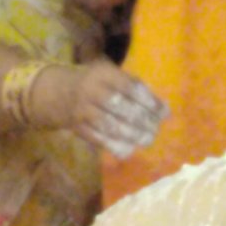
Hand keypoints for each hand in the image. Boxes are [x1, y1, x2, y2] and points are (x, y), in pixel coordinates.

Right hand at [31, 59, 168, 159]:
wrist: (60, 93)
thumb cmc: (97, 83)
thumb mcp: (112, 75)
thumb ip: (134, 88)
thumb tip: (162, 109)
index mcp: (103, 74)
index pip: (130, 87)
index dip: (149, 101)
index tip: (165, 113)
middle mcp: (91, 90)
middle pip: (120, 107)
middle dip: (142, 120)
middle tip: (156, 129)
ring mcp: (82, 110)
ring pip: (109, 124)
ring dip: (131, 134)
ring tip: (148, 140)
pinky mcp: (77, 128)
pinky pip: (97, 138)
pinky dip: (114, 146)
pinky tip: (128, 151)